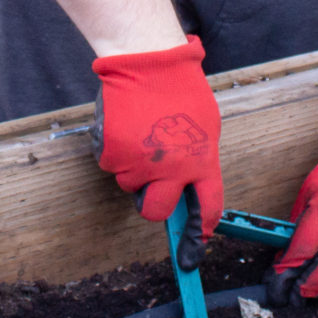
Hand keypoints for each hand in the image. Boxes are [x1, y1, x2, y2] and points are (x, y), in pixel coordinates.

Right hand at [91, 35, 222, 253]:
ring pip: (129, 184)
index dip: (197, 236)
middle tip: (150, 185)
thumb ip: (199, 160)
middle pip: (155, 211)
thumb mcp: (205, 127)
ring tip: (141, 132)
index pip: (207, 210)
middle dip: (151, 204)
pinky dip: (115, 151)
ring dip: (133, 168)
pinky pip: (111, 165)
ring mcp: (140, 162)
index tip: (191, 254)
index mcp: (202, 163)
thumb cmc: (181, 90)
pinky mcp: (113, 152)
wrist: (149, 62)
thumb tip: (190, 189)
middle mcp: (172, 169)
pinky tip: (125, 126)